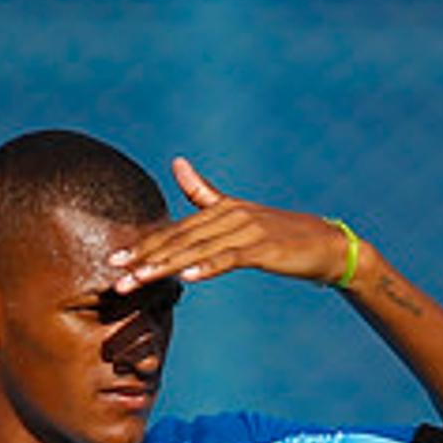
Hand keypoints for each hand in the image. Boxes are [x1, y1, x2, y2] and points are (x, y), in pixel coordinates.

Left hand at [108, 158, 354, 293]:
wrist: (327, 245)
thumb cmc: (282, 235)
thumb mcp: (240, 215)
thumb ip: (206, 193)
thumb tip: (177, 163)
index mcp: (220, 210)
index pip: (175, 230)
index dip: (145, 244)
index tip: (116, 258)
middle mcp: (229, 215)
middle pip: (180, 240)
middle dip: (146, 258)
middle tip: (117, 276)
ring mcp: (247, 231)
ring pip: (198, 250)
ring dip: (166, 266)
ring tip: (139, 280)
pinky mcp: (264, 248)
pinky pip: (230, 258)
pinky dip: (208, 266)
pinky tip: (188, 277)